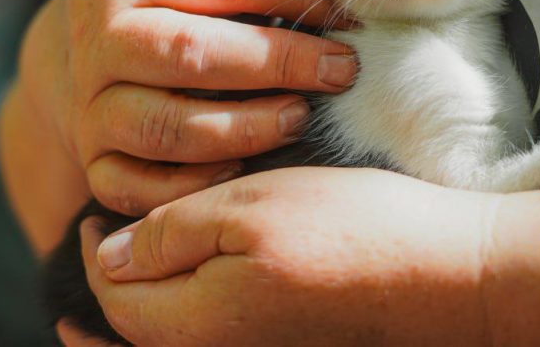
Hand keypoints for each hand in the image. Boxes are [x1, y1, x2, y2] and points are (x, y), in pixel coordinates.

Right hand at [13, 0, 356, 221]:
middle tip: (339, 72)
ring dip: (244, 128)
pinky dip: (194, 186)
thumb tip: (343, 0)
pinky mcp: (92, 159)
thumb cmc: (166, 2)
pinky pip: (139, 187)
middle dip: (278, 63)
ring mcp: (88, 103)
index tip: (349, 16)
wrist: (76, 50)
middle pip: (190, 53)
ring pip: (166, 127)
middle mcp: (98, 35)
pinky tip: (242, 170)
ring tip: (298, 118)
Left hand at [80, 168, 495, 346]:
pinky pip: (210, 336)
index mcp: (197, 324)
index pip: (114, 295)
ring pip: (172, 335)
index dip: (93, 252)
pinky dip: (181, 315)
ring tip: (125, 273)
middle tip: (92, 247)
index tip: (93, 213)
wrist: (447, 275)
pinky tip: (190, 287)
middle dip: (106, 290)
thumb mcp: (251, 207)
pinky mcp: (284, 342)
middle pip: (136, 329)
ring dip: (139, 309)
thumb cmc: (351, 230)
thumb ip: (170, 234)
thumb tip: (106, 258)